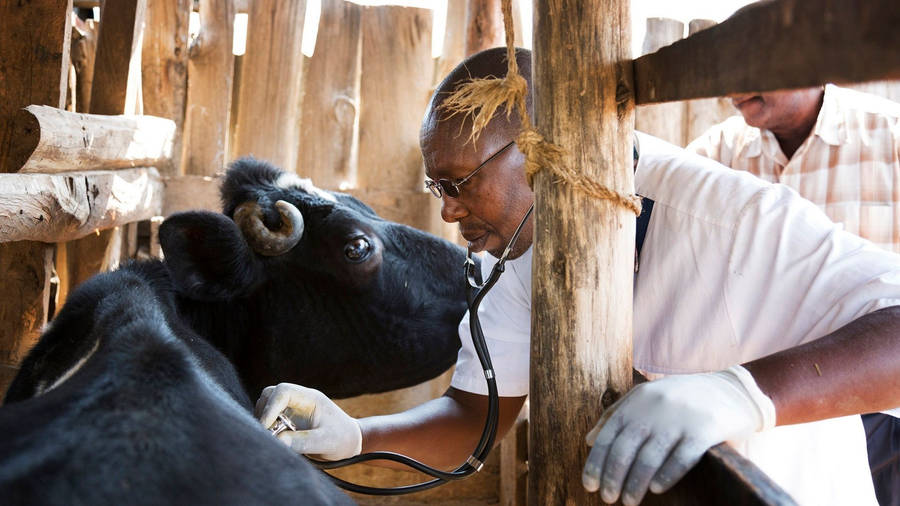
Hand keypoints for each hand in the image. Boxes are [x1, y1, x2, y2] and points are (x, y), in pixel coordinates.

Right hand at [256, 383, 361, 460]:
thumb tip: (277, 440)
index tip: (266, 427)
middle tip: (267, 434)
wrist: (349, 442)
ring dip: (264, 420)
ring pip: (267, 404)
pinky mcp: (288, 418)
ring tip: (272, 438)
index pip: (283, 391)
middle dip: (264, 412)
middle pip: (271, 394)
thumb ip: (303, 442)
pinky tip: (275, 440)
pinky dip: (267, 426)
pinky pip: (270, 417)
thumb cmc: (341, 440)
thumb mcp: (325, 443)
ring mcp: (293, 408)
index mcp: (310, 399)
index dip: (270, 407)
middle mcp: (300, 400)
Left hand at [581, 365, 775, 504]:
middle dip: (613, 477)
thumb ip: (616, 414)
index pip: (609, 435)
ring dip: (635, 484)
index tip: (589, 485)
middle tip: (608, 498)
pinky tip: (656, 490)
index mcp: (637, 401)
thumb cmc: (682, 397)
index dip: (596, 463)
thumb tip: (588, 440)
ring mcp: (680, 419)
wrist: (732, 389)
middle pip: (625, 449)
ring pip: (649, 458)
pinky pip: (681, 459)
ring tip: (629, 501)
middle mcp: (655, 408)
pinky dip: (666, 477)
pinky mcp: (705, 430)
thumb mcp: (646, 396)